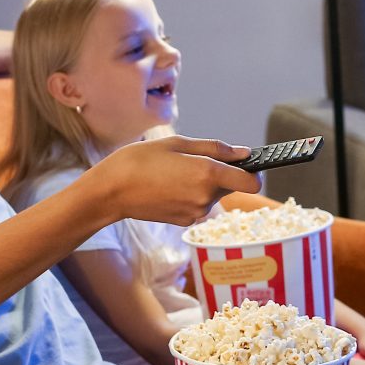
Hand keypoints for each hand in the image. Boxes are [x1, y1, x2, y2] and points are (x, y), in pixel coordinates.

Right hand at [89, 135, 259, 225]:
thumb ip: (216, 148)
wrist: (110, 191)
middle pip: (231, 185)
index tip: (244, 162)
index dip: (253, 172)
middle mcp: (206, 197)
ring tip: (173, 172)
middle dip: (221, 173)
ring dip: (203, 183)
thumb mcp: (178, 143)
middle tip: (191, 160)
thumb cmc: (140, 160)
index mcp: (207, 174)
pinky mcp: (184, 221)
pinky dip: (190, 194)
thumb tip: (244, 153)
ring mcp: (195, 212)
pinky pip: (198, 204)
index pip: (252, 182)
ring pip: (213, 194)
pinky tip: (168, 186)